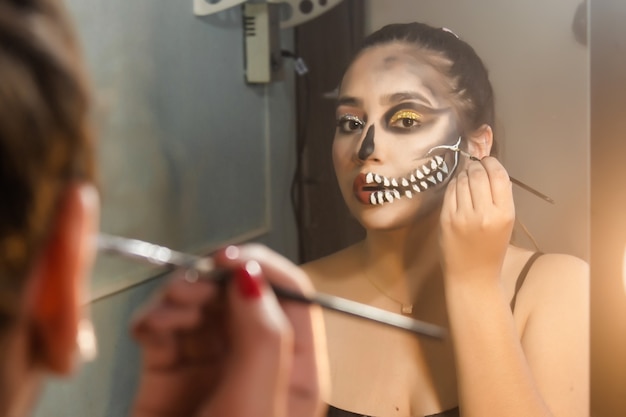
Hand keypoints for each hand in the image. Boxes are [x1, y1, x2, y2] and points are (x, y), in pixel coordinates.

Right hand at [130, 244, 328, 416]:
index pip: (294, 296)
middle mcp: (257, 359)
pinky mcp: (170, 367)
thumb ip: (262, 340)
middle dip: (214, 280)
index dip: (264, 269)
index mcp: (295, 368)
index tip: (230, 260)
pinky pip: (165, 323)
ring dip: (182, 295)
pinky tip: (151, 331)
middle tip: (192, 286)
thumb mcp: (252, 408)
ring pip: (203, 301)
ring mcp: (213, 361)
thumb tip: (253, 275)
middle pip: (243, 291)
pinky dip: (155, 317)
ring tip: (170, 314)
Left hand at [439, 156, 514, 283]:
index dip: (492, 163)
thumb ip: (501, 197)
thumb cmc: (492, 249)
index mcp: (504, 214)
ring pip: (461, 180)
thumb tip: (491, 169)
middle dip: (476, 166)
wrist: (472, 276)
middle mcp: (483, 214)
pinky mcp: (445, 219)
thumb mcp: (506, 223)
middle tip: (475, 166)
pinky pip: (449, 192)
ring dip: (464, 174)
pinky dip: (454, 185)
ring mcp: (462, 216)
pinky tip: (457, 187)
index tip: (488, 162)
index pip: (498, 176)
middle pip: (478, 175)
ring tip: (467, 177)